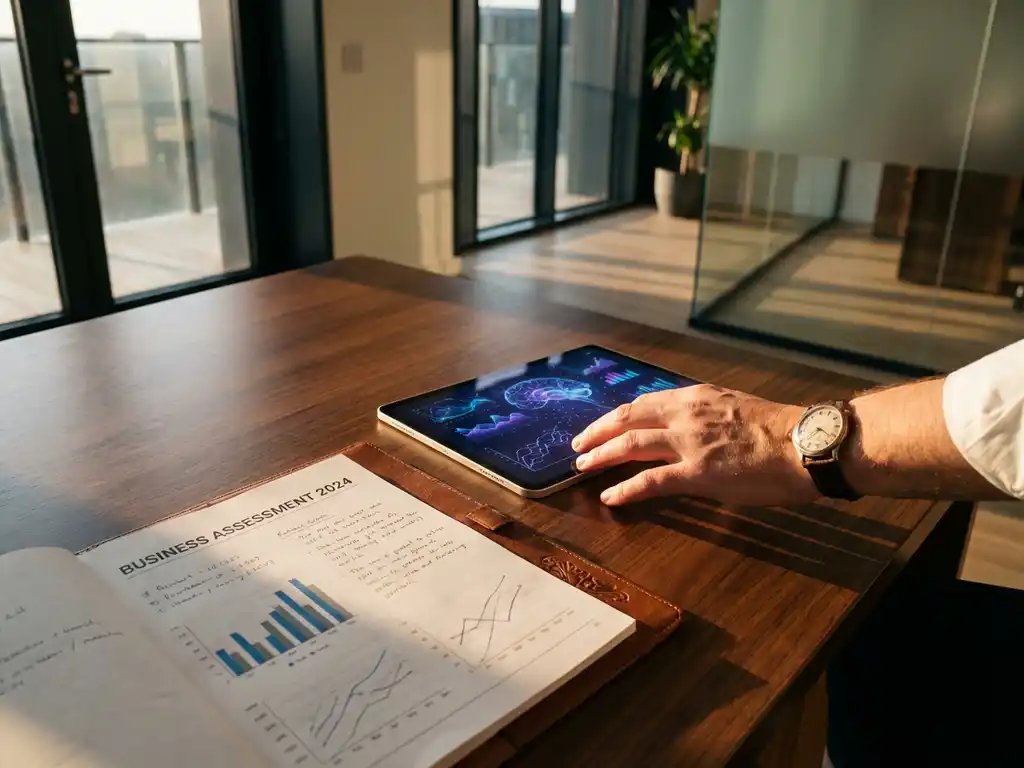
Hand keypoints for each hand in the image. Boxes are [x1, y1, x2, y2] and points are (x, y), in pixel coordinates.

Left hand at [571, 384, 817, 506]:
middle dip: (598, 432)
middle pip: (628, 419)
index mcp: (696, 397)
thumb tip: (687, 427)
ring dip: (601, 455)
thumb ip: (706, 415)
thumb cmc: (780, 430)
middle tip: (578, 444)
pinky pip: (651, 481)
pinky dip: (625, 488)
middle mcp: (686, 415)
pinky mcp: (697, 474)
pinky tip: (610, 496)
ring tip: (582, 466)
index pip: (644, 403)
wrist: (807, 444)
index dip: (618, 416)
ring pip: (631, 446)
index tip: (602, 424)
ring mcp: (689, 444)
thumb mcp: (735, 406)